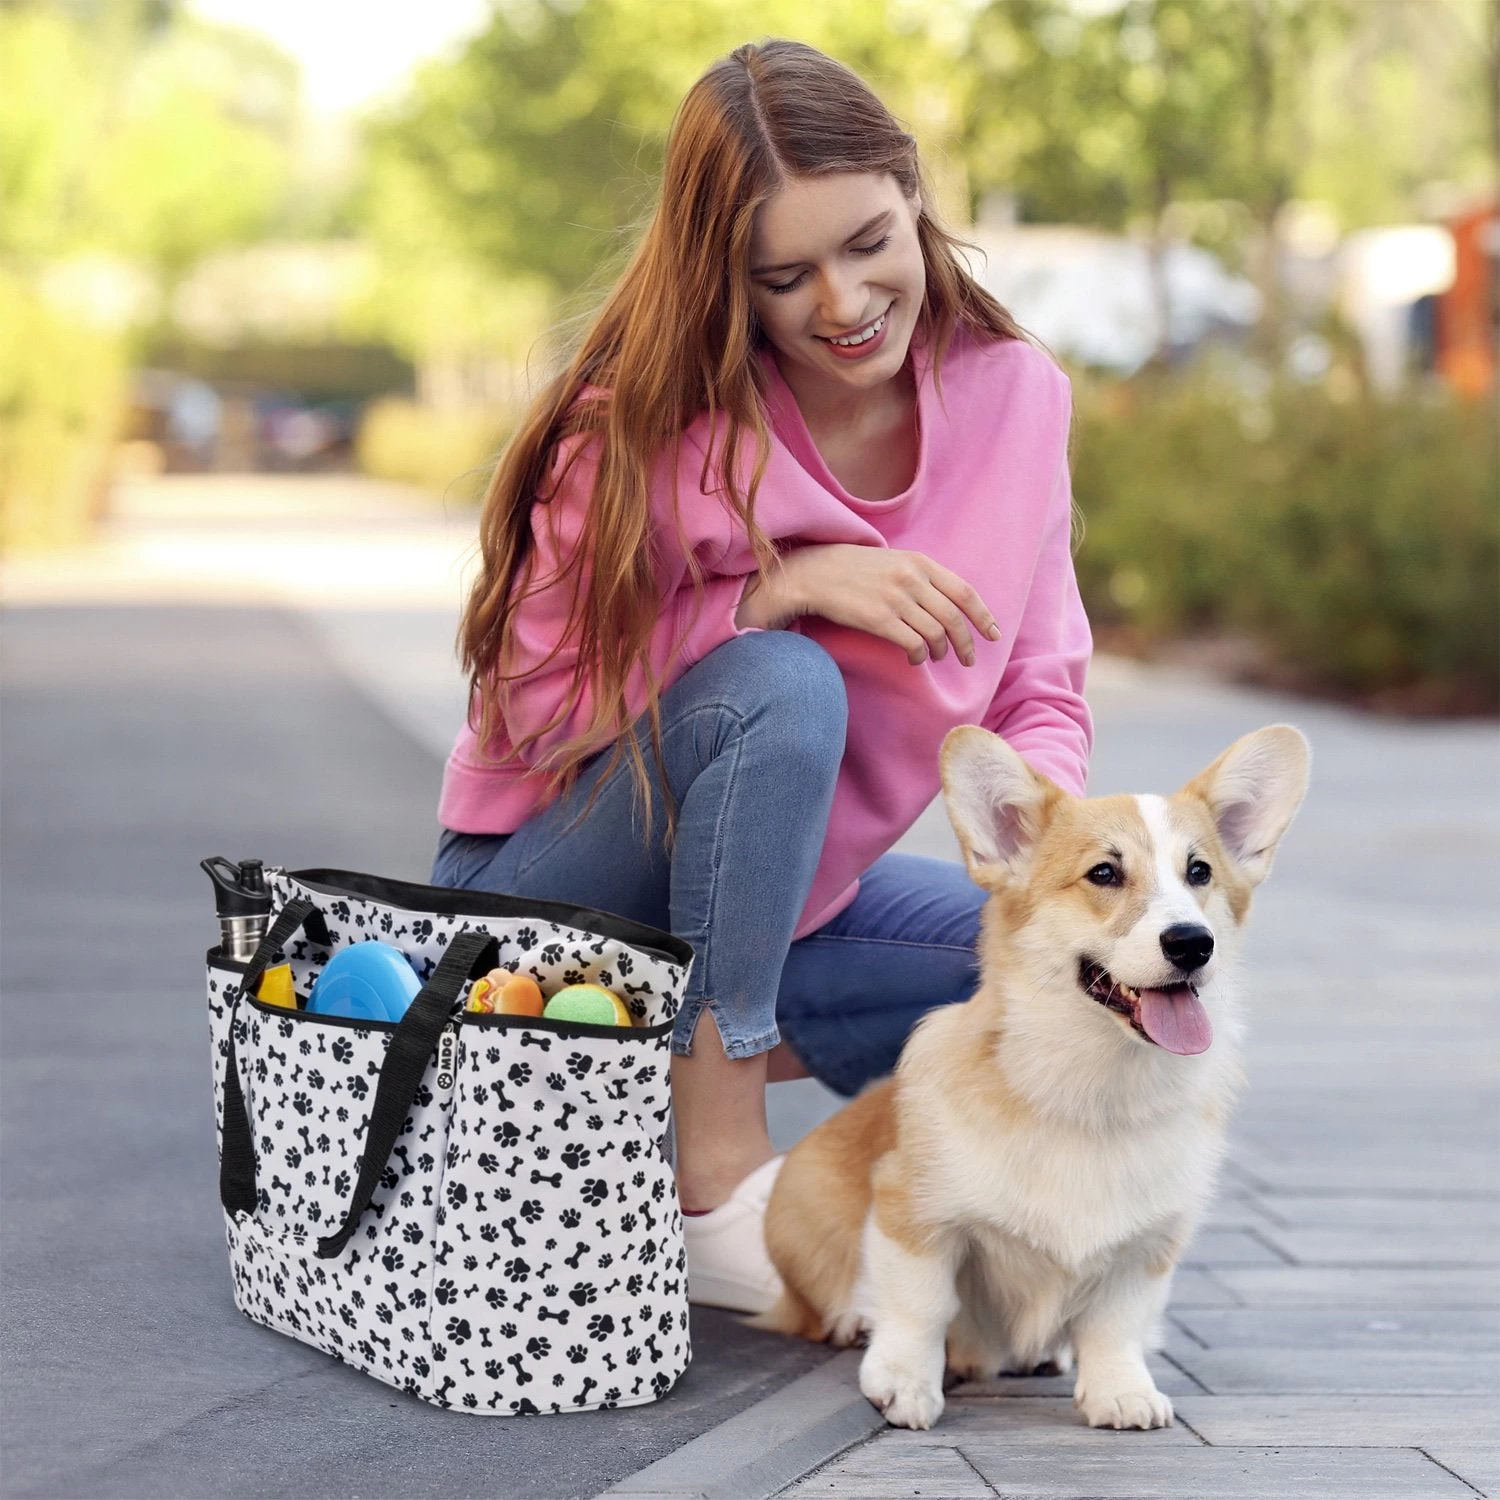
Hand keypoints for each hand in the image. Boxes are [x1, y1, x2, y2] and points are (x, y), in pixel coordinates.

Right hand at [741, 544, 1000, 666]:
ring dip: (941, 651)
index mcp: (920, 563)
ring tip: (937, 657)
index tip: (993, 634)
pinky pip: (913, 644)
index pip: (964, 592)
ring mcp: (896, 599)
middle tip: (968, 659)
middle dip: (966, 643)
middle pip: (954, 617)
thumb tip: (951, 603)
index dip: (983, 616)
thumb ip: (923, 576)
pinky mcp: (878, 619)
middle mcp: (912, 579)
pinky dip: (919, 656)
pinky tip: (915, 659)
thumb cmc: (856, 570)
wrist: (815, 573)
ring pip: (936, 633)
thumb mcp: (895, 561)